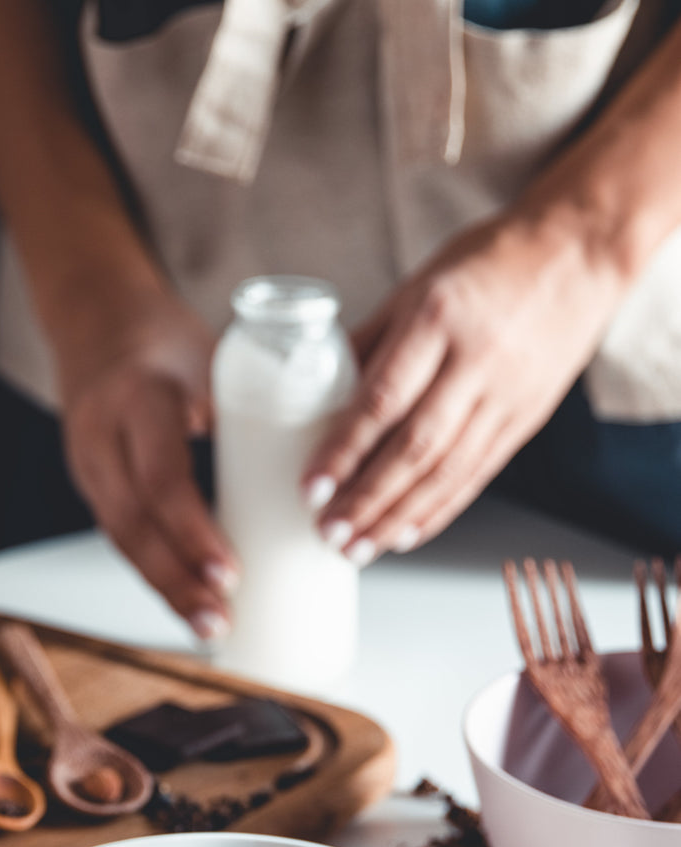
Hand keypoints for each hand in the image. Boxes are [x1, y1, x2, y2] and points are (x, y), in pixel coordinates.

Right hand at [55, 294, 237, 636]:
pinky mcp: (92, 486)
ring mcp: (89, 464)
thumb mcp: (211, 360)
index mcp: (140, 396)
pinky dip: (157, 574)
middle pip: (133, 525)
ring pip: (122, 540)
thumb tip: (327, 477)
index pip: (161, 476)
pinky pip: (122, 537)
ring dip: (166, 590)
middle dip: (178, 580)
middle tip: (221, 618)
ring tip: (209, 627)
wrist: (96, 321)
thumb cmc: (168, 343)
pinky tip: (187, 605)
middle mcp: (102, 434)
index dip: (193, 531)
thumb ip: (256, 411)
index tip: (229, 573)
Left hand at [302, 210, 627, 563]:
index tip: (312, 486)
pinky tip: (406, 534)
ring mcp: (505, 395)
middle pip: (415, 448)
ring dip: (398, 517)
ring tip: (359, 548)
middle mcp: (474, 362)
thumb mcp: (417, 285)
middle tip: (329, 531)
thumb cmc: (488, 262)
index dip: (344, 450)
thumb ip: (370, 340)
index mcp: (437, 320)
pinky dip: (438, 510)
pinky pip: (476, 475)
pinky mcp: (524, 419)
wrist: (578, 253)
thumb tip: (314, 387)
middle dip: (367, 499)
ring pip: (447, 472)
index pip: (383, 399)